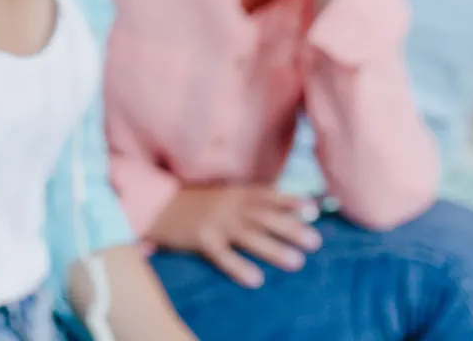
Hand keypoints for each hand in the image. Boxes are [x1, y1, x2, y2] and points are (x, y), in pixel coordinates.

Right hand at [148, 186, 322, 287]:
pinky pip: (222, 255)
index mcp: (237, 193)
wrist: (157, 205)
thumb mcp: (225, 194)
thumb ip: (252, 200)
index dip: (291, 201)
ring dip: (273, 249)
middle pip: (264, 216)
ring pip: (248, 235)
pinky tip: (255, 280)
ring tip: (296, 262)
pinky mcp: (201, 239)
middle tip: (315, 242)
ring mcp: (215, 222)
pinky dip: (239, 267)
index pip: (268, 195)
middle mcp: (229, 205)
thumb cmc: (198, 202)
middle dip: (290, 228)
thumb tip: (289, 211)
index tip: (313, 210)